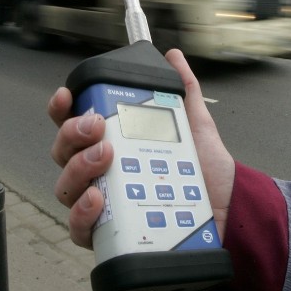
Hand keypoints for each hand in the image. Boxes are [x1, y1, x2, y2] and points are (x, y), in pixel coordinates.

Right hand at [48, 49, 235, 248]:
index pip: (71, 123)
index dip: (61, 108)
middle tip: (97, 126)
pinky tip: (98, 199)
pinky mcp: (108, 235)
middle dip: (72, 134)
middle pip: (62, 152)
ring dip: (79, 168)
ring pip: (65, 187)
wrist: (228, 207)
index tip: (68, 95)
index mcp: (110, 142)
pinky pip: (79, 228)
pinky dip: (82, 213)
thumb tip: (174, 56)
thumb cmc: (202, 169)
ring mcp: (100, 203)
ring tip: (107, 157)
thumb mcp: (193, 124)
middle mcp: (97, 173)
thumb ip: (183, 89)